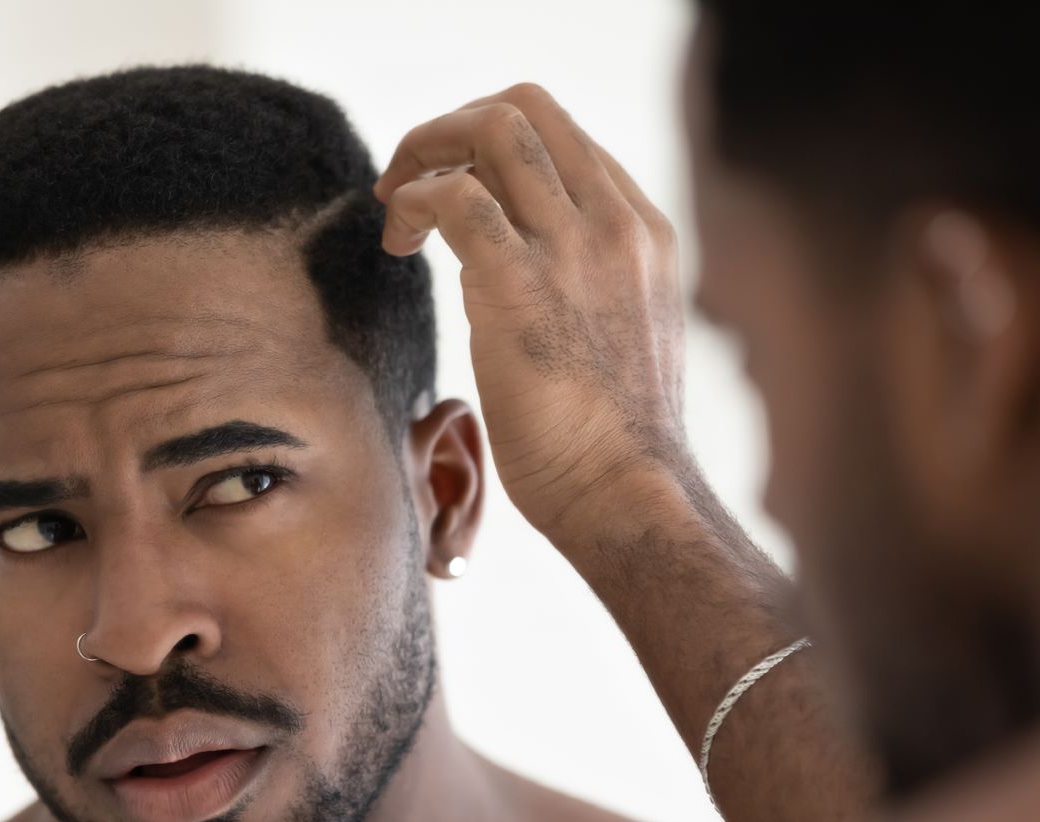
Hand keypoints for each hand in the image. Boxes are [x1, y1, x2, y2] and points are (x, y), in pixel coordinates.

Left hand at [374, 83, 687, 541]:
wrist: (629, 495)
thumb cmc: (615, 443)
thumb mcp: (620, 338)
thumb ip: (588, 291)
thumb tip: (527, 281)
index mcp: (643, 231)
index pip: (563, 139)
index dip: (493, 151)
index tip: (452, 193)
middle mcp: (614, 223)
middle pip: (525, 107)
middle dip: (450, 129)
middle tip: (411, 184)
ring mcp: (573, 248)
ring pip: (491, 128)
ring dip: (424, 152)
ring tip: (396, 208)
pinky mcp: (521, 284)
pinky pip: (455, 196)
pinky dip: (414, 203)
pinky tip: (400, 245)